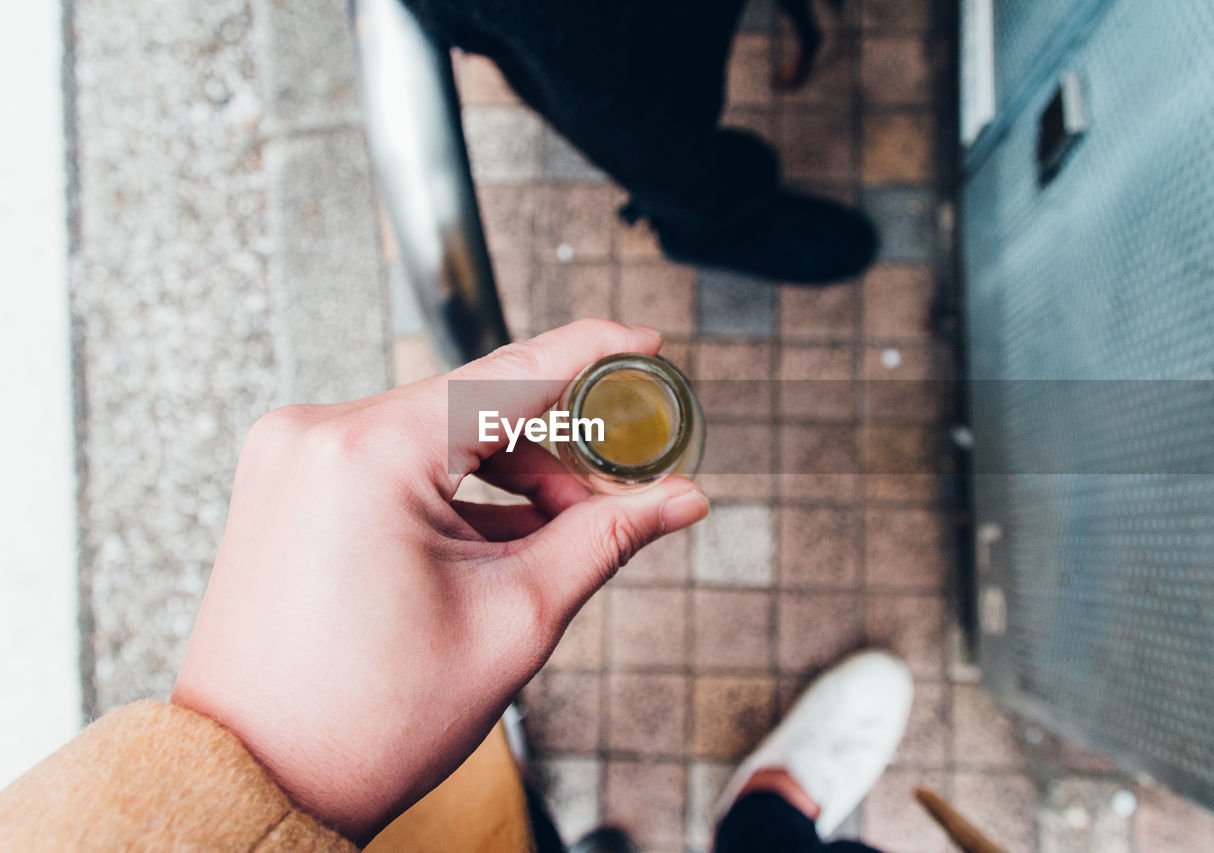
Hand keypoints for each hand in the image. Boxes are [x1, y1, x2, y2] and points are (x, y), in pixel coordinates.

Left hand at [171, 320, 708, 842]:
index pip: (509, 374)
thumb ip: (604, 537)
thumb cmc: (367, 720)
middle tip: (615, 498)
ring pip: (435, 433)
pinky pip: (392, 458)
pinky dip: (452, 489)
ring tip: (552, 541)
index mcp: (369, 453)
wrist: (261, 778)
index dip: (590, 354)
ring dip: (506, 476)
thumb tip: (678, 498)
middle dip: (554, 453)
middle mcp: (318, 434)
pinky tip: (496, 540)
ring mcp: (293, 455)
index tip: (642, 342)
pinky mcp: (289, 481)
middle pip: (474, 407)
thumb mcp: (514, 619)